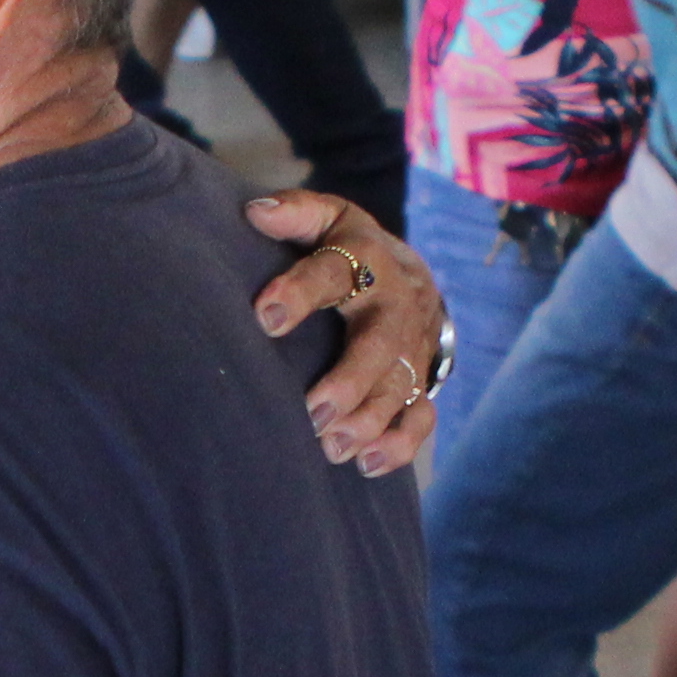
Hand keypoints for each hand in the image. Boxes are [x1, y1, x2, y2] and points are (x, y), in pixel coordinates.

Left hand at [247, 189, 442, 476]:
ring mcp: (412, 345)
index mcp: (364, 258)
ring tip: (332, 449)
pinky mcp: (422, 378)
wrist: (413, 275)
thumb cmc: (350, 249)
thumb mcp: (329, 219)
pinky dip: (400, 444)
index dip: (300, 292)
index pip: (334, 271)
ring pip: (401, 386)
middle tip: (313, 413)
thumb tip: (254, 212)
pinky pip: (422, 415)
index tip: (265, 318)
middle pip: (380, 344)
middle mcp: (394, 304)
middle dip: (350, 381)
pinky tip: (366, 464)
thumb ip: (296, 214)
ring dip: (370, 421)